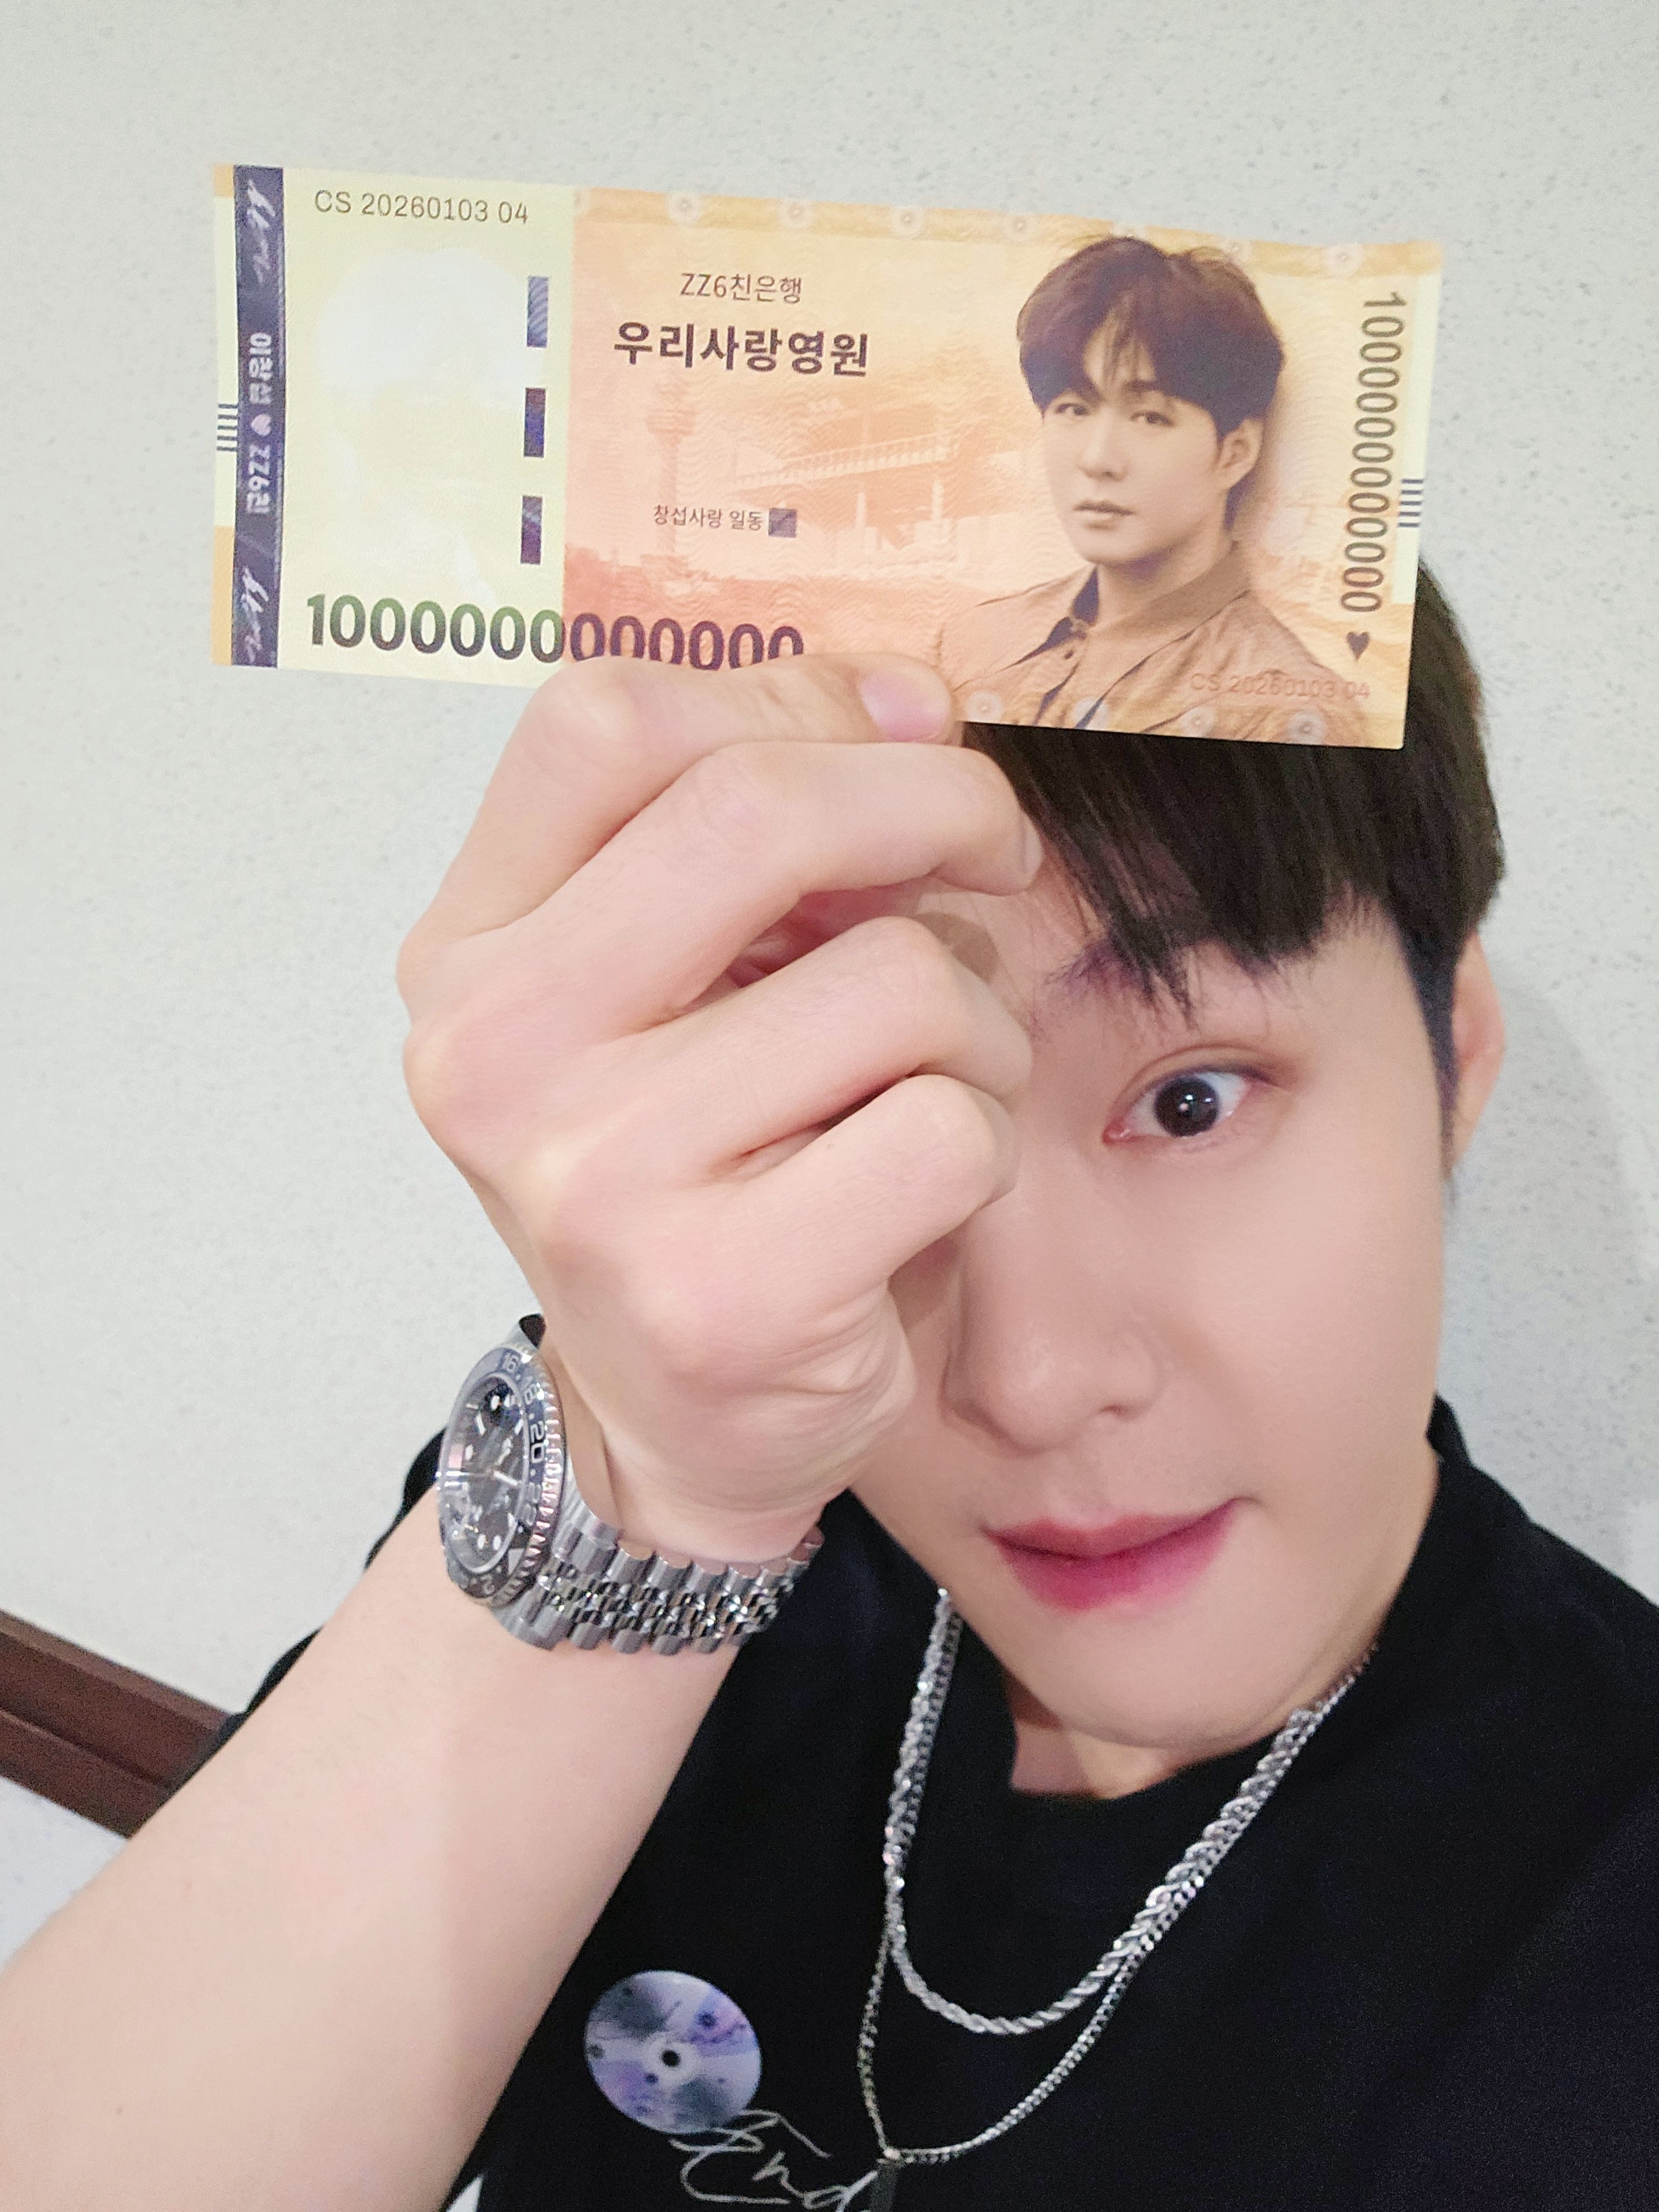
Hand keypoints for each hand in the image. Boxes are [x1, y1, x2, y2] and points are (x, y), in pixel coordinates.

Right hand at [397, 654, 1037, 1564]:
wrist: (674, 1425)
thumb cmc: (701, 1171)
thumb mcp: (670, 986)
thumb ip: (749, 837)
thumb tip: (912, 703)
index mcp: (468, 953)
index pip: (604, 721)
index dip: (791, 692)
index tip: (905, 733)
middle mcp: (497, 1056)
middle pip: (754, 809)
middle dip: (933, 800)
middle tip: (996, 851)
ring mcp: (598, 1182)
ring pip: (895, 980)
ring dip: (973, 1016)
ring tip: (932, 1080)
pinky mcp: (721, 1296)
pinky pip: (945, 1128)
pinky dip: (984, 1138)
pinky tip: (928, 1185)